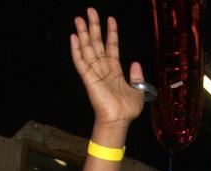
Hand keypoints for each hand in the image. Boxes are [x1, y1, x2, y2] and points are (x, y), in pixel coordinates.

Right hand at [70, 8, 144, 127]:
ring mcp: (95, 72)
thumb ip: (137, 76)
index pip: (112, 47)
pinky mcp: (88, 78)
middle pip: (97, 43)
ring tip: (79, 18)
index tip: (110, 19)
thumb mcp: (138, 90)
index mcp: (115, 70)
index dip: (111, 33)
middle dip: (94, 27)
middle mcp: (103, 69)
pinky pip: (80, 61)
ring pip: (87, 48)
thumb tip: (135, 62)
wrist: (119, 120)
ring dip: (83, 33)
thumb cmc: (127, 110)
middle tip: (90, 11)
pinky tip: (73, 37)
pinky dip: (76, 49)